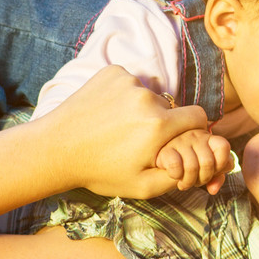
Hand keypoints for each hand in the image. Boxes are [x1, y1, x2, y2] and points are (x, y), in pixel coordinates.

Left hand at [38, 66, 210, 198]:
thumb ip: (179, 174)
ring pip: (149, 95)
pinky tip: (106, 114)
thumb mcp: (142, 186)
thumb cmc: (99, 171)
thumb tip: (203, 160)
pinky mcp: (112, 72)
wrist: (55, 149)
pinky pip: (130, 82)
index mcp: (159, 126)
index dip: (192, 129)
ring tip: (115, 128)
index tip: (177, 138)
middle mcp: (147, 98)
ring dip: (139, 109)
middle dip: (160, 123)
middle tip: (135, 140)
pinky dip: (122, 96)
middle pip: (171, 108)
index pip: (199, 116)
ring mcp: (128, 81)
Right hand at [156, 128, 231, 194]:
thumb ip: (218, 176)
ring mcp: (180, 141)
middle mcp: (195, 135)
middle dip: (203, 179)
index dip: (220, 164)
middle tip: (196, 181)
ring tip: (184, 183)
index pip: (223, 146)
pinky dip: (176, 176)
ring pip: (191, 167)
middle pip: (207, 162)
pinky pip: (175, 166)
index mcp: (208, 138)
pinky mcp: (165, 149)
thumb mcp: (207, 168)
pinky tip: (174, 176)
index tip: (213, 171)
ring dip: (188, 182)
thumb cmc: (189, 163)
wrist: (161, 159)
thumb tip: (213, 190)